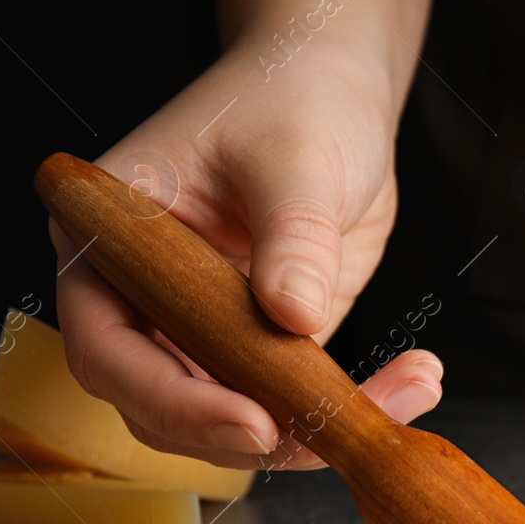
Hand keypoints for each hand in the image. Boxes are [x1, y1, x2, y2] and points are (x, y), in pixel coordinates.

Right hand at [53, 37, 441, 468]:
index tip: (253, 423)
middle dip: (255, 432)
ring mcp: (203, 327)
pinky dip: (350, 406)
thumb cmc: (293, 100)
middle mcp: (142, 298)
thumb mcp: (296, 158)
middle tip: (338, 428)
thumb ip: (293, 236)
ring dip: (319, 427)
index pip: (108, 349)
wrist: (334, 91)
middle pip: (167, 406)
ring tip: (411, 391)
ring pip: (236, 417)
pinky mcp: (264, 343)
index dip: (173, 400)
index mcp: (109, 243)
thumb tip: (294, 316)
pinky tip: (416, 383)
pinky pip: (295, 400)